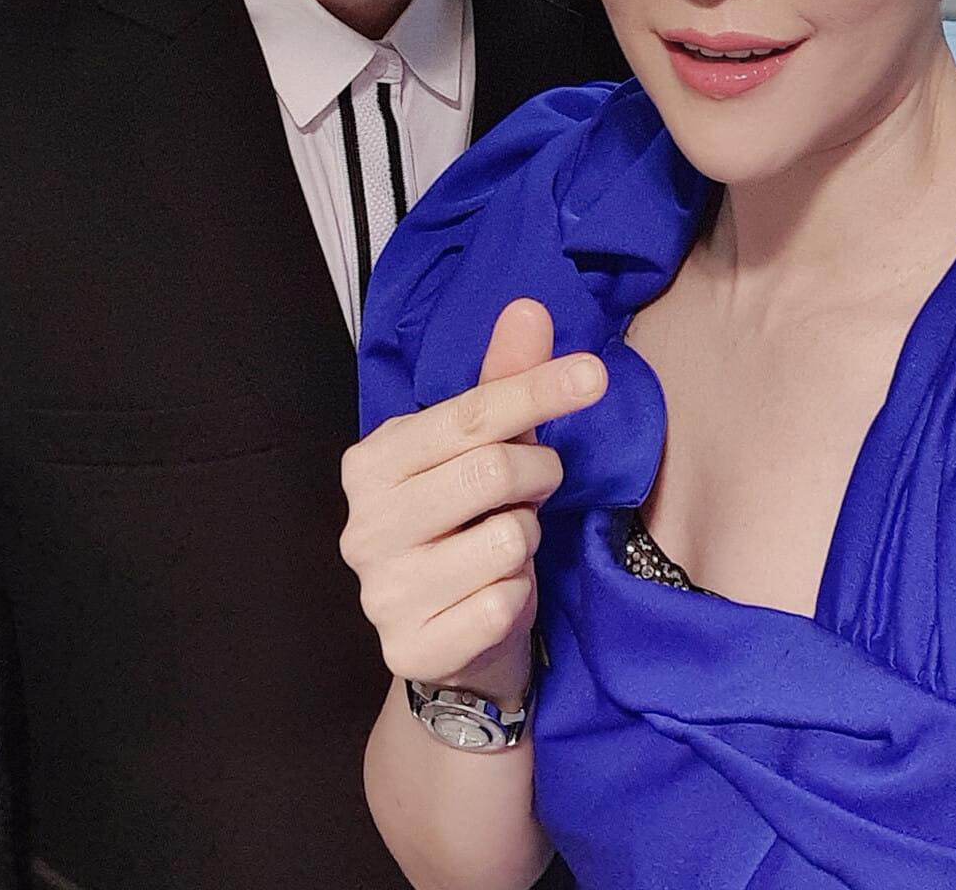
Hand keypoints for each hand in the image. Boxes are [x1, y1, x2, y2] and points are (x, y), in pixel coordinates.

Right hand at [342, 299, 605, 706]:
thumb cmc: (469, 527)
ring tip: (504, 545)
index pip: (468, 415)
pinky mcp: (411, 649)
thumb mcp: (484, 450)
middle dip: (537, 475)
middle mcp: (363, 525)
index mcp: (371, 462)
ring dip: (526, 540)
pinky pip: (503, 604)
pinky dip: (517, 596)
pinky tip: (494, 596)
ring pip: (506, 540)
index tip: (593, 374)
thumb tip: (527, 305)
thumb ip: (504, 379)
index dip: (536, 390)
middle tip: (534, 488)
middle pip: (492, 471)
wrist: (450, 644)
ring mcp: (381, 593)